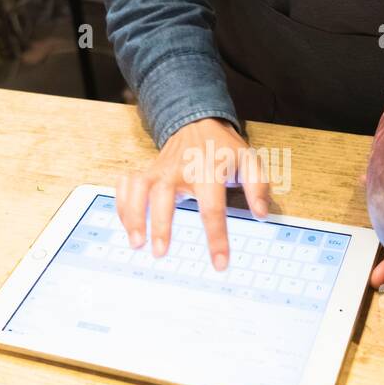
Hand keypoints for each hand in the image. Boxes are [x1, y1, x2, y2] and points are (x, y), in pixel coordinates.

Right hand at [116, 118, 268, 267]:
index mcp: (208, 171)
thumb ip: (258, 186)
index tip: (219, 263)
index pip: (212, 209)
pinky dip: (122, 203)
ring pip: (140, 190)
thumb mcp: (249, 160)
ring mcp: (160, 169)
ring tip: (136, 242)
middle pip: (165, 197)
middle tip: (160, 252)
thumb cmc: (224, 148)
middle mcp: (179, 170)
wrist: (197, 121)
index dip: (216, 238)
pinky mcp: (147, 170)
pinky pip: (128, 185)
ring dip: (134, 215)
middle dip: (160, 225)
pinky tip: (125, 224)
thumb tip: (261, 214)